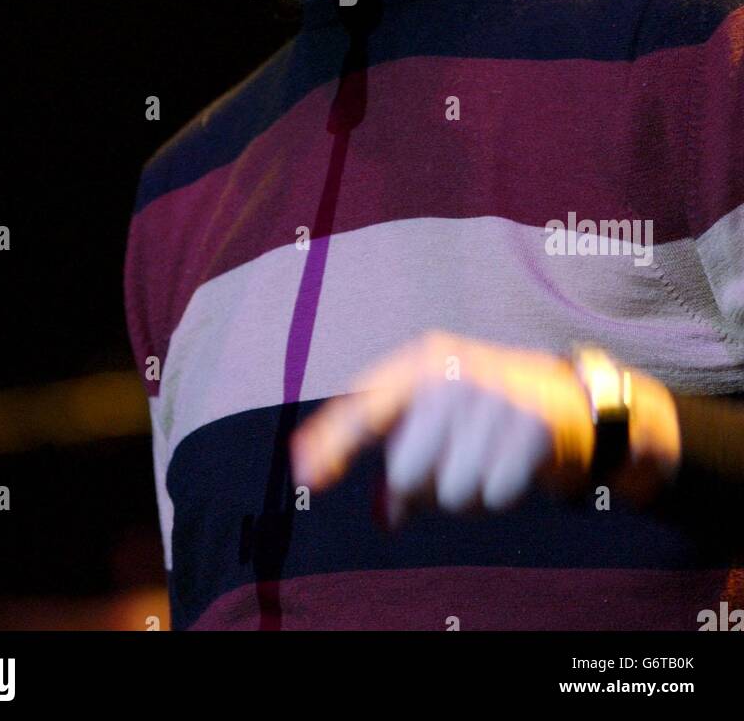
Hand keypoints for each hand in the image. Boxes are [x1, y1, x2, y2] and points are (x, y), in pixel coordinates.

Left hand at [289, 330, 680, 518]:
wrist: (572, 401)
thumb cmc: (487, 415)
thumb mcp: (439, 420)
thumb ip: (400, 460)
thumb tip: (383, 515)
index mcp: (421, 363)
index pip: (365, 408)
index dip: (333, 445)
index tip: (305, 478)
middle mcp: (453, 373)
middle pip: (407, 471)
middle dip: (427, 487)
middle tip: (455, 465)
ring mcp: (494, 396)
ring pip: (452, 492)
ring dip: (468, 494)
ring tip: (487, 463)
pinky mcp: (532, 426)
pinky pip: (493, 495)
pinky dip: (500, 495)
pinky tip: (513, 468)